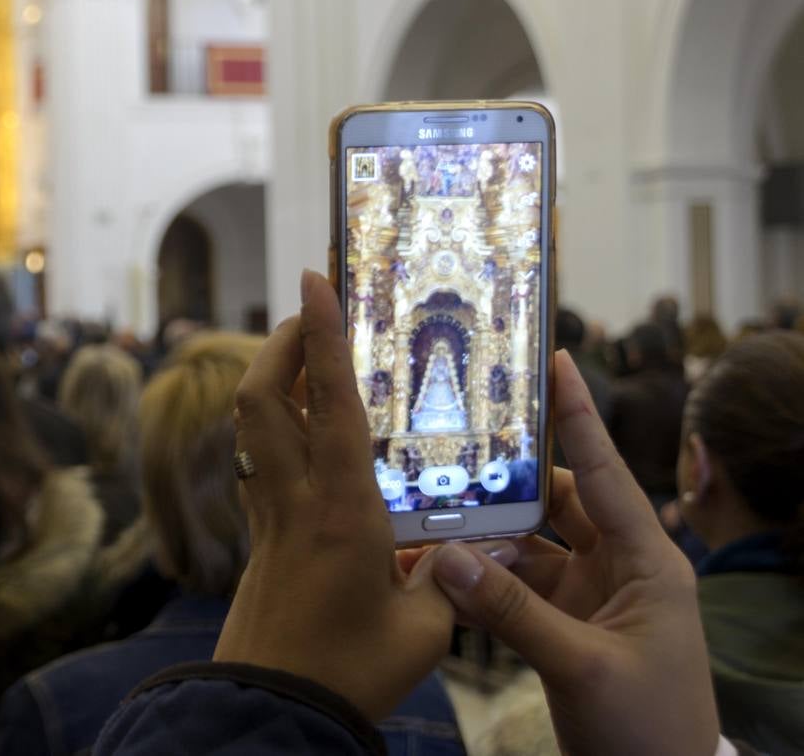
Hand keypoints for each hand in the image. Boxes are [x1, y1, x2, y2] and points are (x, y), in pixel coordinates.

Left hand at [213, 270, 453, 719]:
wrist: (271, 710)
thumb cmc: (348, 673)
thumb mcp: (425, 631)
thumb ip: (453, 578)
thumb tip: (476, 547)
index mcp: (340, 510)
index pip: (329, 402)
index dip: (324, 334)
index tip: (318, 278)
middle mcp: (294, 500)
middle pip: (262, 396)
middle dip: (282, 342)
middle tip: (314, 310)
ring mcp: (268, 517)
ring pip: (253, 425)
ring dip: (274, 377)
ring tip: (311, 355)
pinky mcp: (260, 538)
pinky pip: (260, 460)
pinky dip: (277, 426)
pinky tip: (307, 432)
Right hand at [429, 351, 718, 755]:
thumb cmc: (646, 728)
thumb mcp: (581, 667)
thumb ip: (510, 611)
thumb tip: (444, 556)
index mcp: (648, 563)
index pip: (608, 473)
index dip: (580, 416)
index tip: (557, 359)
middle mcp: (620, 567)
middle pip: (557, 501)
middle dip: (506, 478)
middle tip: (456, 439)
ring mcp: (590, 596)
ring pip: (528, 544)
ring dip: (483, 535)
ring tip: (430, 508)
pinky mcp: (565, 625)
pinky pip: (515, 586)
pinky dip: (479, 579)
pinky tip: (437, 569)